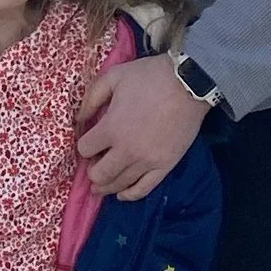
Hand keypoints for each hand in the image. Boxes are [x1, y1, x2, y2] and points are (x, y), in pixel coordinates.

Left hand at [76, 51, 204, 199]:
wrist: (190, 83)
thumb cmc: (150, 77)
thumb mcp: (113, 76)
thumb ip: (91, 98)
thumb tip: (80, 119)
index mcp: (111, 128)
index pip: (84, 149)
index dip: (83, 145)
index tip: (88, 142)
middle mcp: (126, 150)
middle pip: (98, 174)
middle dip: (92, 171)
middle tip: (93, 164)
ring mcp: (147, 161)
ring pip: (118, 185)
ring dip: (106, 185)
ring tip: (101, 183)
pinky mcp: (165, 166)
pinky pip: (143, 189)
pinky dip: (129, 194)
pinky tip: (121, 193)